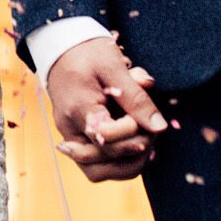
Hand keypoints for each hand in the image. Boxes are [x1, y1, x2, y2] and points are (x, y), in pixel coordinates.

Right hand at [45, 36, 165, 182]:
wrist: (61, 49)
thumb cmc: (88, 53)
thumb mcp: (114, 66)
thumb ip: (136, 97)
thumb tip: (159, 127)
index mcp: (78, 107)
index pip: (105, 136)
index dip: (131, 131)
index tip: (146, 117)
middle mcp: (69, 128)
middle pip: (100, 164)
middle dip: (133, 152)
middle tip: (151, 132)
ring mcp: (70, 136)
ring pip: (95, 172)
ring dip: (125, 164)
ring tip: (145, 142)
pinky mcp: (75, 139)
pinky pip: (94, 165)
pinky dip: (116, 162)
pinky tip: (133, 145)